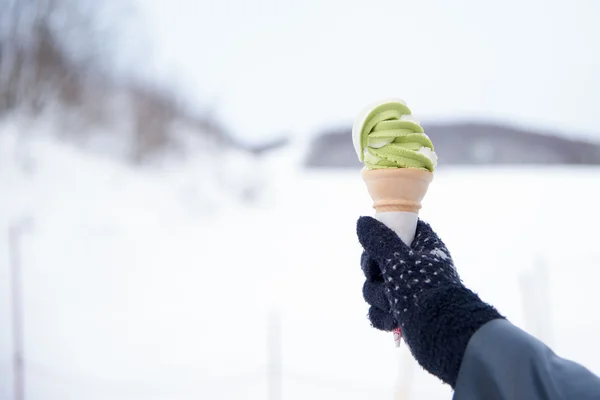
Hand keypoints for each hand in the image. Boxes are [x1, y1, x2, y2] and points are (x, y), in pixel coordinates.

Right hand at [357, 216, 502, 386]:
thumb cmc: (425, 292)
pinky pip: (378, 310)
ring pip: (374, 286)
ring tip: (392, 305)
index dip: (385, 232)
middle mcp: (416, 266)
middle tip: (380, 276)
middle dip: (374, 273)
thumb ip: (378, 241)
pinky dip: (383, 316)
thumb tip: (362, 221)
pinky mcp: (402, 313)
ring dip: (378, 297)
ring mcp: (408, 291)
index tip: (377, 242)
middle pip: (378, 259)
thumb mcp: (399, 261)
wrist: (446, 337)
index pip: (402, 226)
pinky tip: (394, 321)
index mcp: (423, 246)